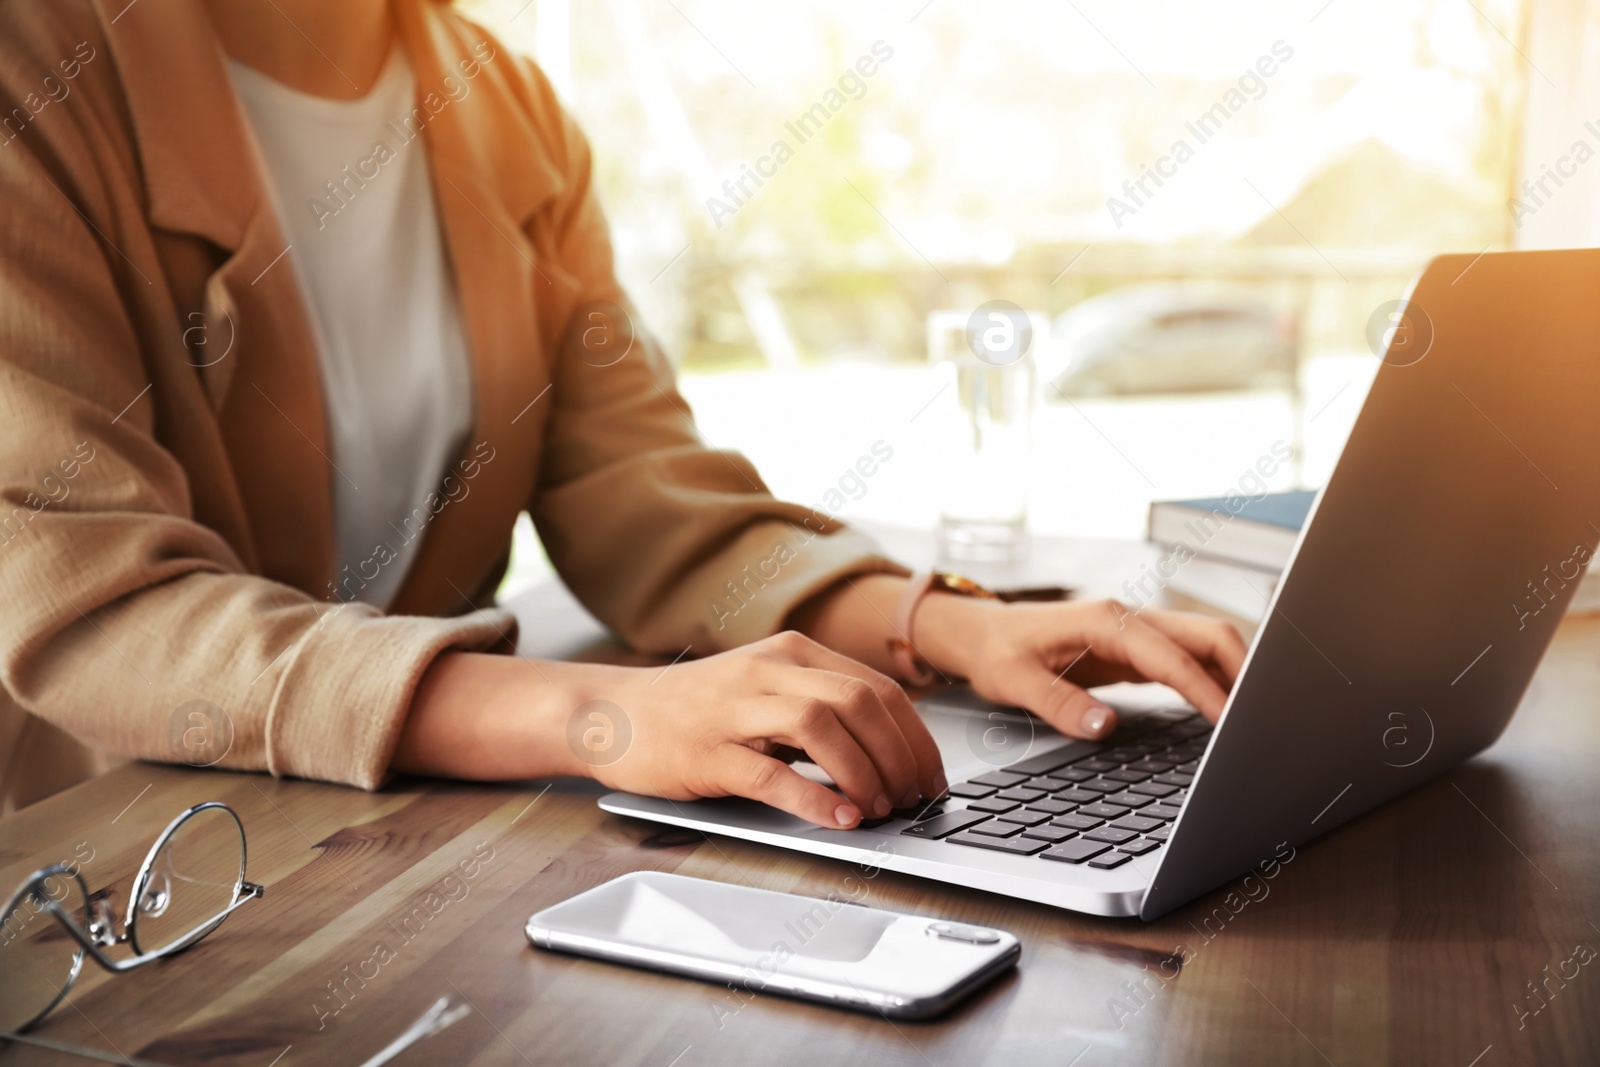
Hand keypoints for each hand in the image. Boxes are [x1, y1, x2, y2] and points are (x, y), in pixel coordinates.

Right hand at [580, 632, 944, 828]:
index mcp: (793, 653)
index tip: (932, 778)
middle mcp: (769, 670)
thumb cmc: (695, 711)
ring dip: (864, 771)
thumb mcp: (765, 692)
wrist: (611, 713)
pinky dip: (813, 798)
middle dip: (900, 756)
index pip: (878, 688)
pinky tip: (838, 819)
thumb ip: (820, 710)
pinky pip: (771, 772)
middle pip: (861, 702)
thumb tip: (889, 757)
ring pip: (823, 725)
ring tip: (878, 808)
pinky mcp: (707, 751)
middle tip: (913, 799)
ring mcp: (735, 708)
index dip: (916, 738)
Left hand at [916, 594, 1246, 739]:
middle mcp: (1128, 619)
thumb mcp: (1012, 681)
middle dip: (1242, 670)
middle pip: (1207, 634)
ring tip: (1255, 717)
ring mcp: (1136, 632)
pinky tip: (1225, 710)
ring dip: (1234, 673)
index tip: (1229, 721)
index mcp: (1104, 621)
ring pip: (1205, 643)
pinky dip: (1213, 679)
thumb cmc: (995, 652)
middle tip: (1262, 717)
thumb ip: (1057, 703)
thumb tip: (1102, 726)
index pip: (1170, 655)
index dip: (1204, 688)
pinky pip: (1188, 659)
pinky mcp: (1136, 650)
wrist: (980, 633)